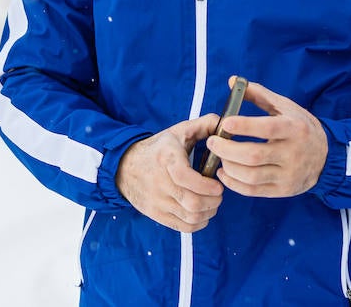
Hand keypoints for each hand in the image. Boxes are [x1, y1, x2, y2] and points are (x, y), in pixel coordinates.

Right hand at [116, 115, 223, 230]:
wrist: (125, 166)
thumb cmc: (158, 148)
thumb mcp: (178, 131)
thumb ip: (204, 125)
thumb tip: (225, 124)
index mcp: (166, 159)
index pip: (185, 178)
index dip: (206, 186)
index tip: (218, 185)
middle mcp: (160, 182)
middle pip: (192, 203)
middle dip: (213, 201)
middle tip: (218, 194)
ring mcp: (157, 201)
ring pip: (190, 217)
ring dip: (208, 213)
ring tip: (212, 203)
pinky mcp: (156, 214)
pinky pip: (183, 227)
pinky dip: (198, 223)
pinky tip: (202, 214)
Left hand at [205, 79, 328, 197]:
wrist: (326, 157)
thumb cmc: (300, 127)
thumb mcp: (286, 107)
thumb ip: (259, 94)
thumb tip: (233, 81)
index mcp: (295, 129)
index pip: (268, 128)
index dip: (244, 126)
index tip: (224, 123)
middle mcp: (293, 153)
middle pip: (254, 155)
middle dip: (227, 150)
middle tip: (212, 142)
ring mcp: (288, 175)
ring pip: (251, 176)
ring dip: (228, 167)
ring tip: (217, 156)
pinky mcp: (283, 190)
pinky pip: (253, 191)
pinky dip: (234, 183)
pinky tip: (224, 172)